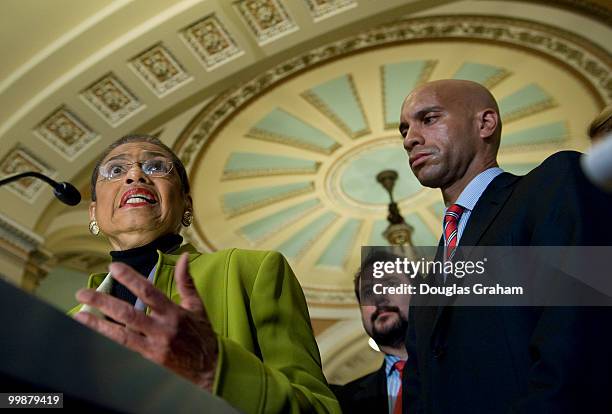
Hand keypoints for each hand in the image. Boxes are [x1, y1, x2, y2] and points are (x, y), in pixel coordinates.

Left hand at [74, 253, 217, 390]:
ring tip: (79, 315)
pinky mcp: (149, 359)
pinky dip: (109, 340)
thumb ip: (186, 281)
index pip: (148, 291)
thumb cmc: (202, 334)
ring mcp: (154, 345)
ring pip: (121, 334)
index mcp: (174, 312)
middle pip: (128, 313)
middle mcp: (162, 328)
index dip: (130, 278)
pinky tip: (93, 333)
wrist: (210, 367)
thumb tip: (184, 257)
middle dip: (103, 302)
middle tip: (83, 293)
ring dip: (98, 324)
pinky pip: (125, 348)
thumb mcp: (197, 306)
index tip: (113, 268)